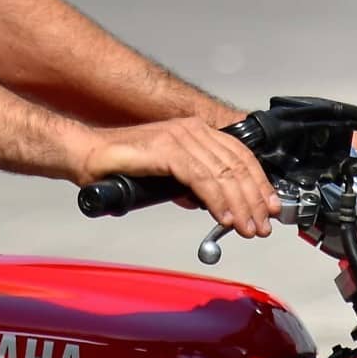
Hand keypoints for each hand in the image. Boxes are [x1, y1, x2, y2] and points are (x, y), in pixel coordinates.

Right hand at [78, 117, 279, 237]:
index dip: (259, 184)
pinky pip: (202, 178)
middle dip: (254, 200)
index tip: (270, 208)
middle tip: (261, 226)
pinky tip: (224, 218)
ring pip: (224, 173)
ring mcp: (179, 137)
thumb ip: (188, 185)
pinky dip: (218, 201)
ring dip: (240, 205)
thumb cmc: (119, 166)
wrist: (86, 156)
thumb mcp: (166, 177)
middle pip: (237, 165)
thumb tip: (207, 203)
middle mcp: (191, 129)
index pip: (240, 156)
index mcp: (194, 131)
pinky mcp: (167, 149)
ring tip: (247, 228)